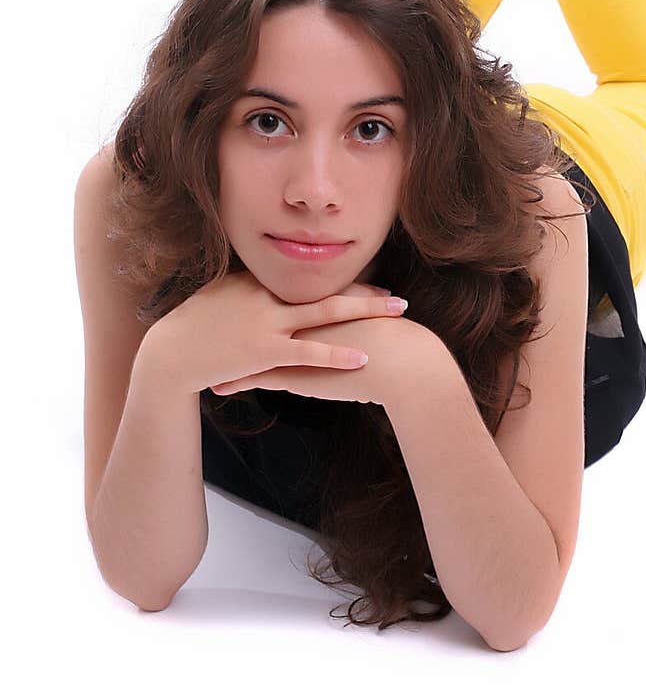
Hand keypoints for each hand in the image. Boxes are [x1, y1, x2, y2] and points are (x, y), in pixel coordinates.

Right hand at [141, 268, 410, 395]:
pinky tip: (363, 358)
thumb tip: (268, 284)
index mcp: (261, 280)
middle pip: (328, 288)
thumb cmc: (194, 326)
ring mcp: (268, 322)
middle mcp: (269, 295)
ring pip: (326, 313)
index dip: (346, 282)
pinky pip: (308, 352)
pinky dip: (336, 354)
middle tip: (398, 297)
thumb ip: (250, 287)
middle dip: (367, 292)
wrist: (170, 353)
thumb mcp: (222, 296)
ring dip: (365, 311)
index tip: (374, 284)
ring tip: (396, 312)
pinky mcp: (265, 351)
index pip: (312, 278)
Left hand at [208, 303, 432, 406]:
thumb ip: (349, 309)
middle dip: (228, 321)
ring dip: (223, 355)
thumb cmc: (391, 338)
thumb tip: (343, 306)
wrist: (401, 360)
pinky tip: (218, 388)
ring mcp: (291, 346)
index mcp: (312, 302)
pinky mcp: (294, 374)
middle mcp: (295, 320)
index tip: (236, 300)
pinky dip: (235, 383)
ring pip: (246, 349)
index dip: (254, 300)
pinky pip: (255, 379)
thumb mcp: (365, 314)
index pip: (274, 297)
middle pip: (252, 318)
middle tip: (208, 322)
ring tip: (203, 358)